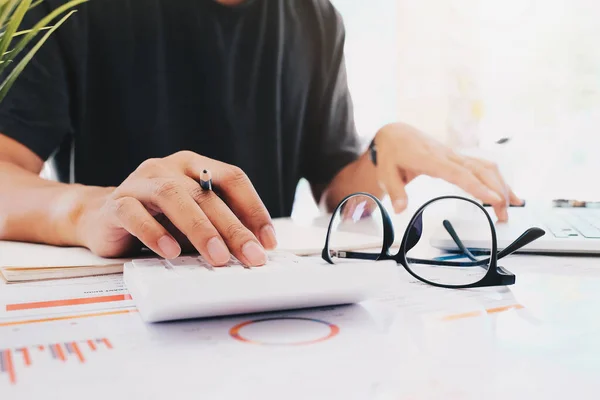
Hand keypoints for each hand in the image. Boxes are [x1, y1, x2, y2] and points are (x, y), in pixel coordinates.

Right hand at [76, 151, 276, 265]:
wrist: (100, 218)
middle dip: (234, 228)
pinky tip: (170, 251)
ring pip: (173, 197)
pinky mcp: (116, 203)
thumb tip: (252, 252)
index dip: (254, 209)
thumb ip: (218, 227)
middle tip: (251, 256)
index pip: (233, 178)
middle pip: (207, 193)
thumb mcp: (193, 220)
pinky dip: (155, 233)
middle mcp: (169, 168)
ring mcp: (141, 182)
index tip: (268, 241)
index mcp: (194, 166)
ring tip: (217, 256)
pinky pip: (135, 215)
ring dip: (199, 228)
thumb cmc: (158, 219)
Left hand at [372, 123, 521, 220]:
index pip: (459, 174)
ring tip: (511, 205)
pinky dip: (496, 179)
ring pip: (484, 167)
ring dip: (500, 185)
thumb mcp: (386, 173)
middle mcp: (447, 156)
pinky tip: (505, 191)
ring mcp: (454, 156)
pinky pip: (481, 166)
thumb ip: (395, 192)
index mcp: (430, 159)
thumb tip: (400, 209)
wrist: (395, 134)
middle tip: (504, 214)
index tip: (494, 199)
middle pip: (479, 171)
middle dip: (496, 191)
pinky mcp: (457, 158)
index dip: (478, 186)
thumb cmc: (392, 153)